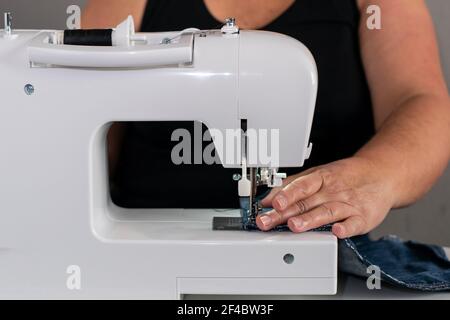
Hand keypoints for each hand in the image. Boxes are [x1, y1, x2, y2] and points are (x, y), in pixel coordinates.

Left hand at [256, 157, 395, 237]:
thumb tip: (266, 200)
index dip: (285, 195)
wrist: (380, 174)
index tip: (271, 203)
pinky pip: (353, 223)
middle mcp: (331, 191)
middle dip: (285, 213)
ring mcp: (347, 204)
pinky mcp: (362, 217)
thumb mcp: (317, 175)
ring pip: (326, 212)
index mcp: (319, 179)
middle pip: (306, 202)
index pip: (299, 186)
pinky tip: (337, 231)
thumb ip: (291, 187)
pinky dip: (346, 228)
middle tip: (268, 221)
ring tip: (294, 226)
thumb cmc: (344, 177)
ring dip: (309, 219)